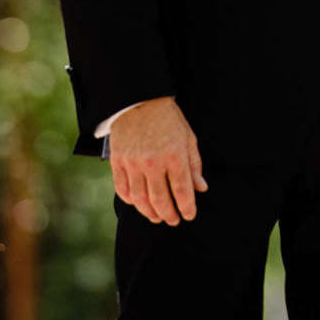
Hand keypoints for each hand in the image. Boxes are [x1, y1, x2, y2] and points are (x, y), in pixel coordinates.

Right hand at [107, 96, 206, 225]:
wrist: (138, 99)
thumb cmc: (167, 118)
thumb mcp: (188, 137)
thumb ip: (194, 164)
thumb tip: (201, 188)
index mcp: (174, 156)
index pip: (182, 191)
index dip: (187, 208)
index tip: (189, 215)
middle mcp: (153, 163)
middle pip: (160, 200)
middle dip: (169, 215)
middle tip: (173, 220)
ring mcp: (133, 163)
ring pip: (140, 200)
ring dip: (150, 213)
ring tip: (157, 217)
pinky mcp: (118, 162)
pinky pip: (123, 189)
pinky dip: (131, 201)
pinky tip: (138, 203)